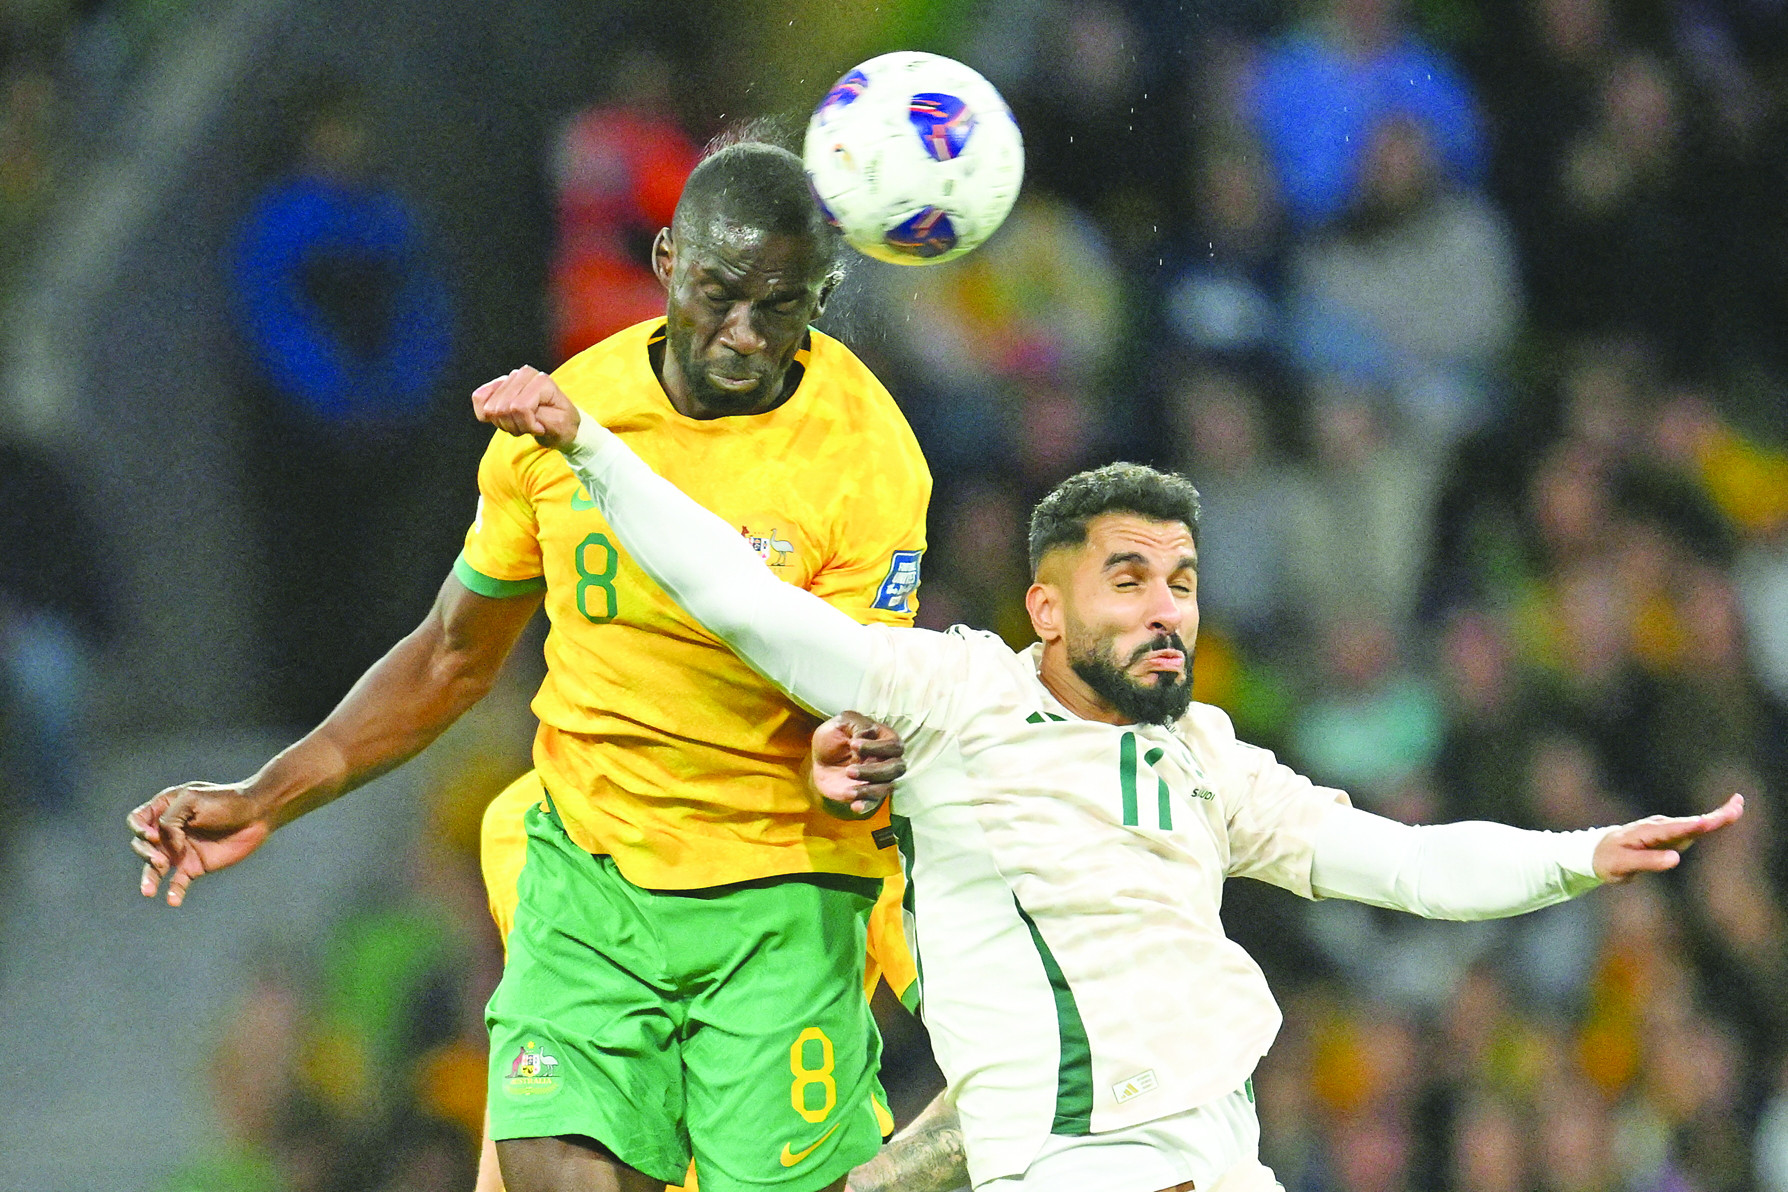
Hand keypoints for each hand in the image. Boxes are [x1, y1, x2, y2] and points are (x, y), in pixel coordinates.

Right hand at [127, 782, 278, 905]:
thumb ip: (170, 820)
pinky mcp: (193, 866)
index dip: (138, 829)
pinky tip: (173, 900)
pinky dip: (173, 892)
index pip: (137, 820)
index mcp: (165, 809)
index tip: (153, 836)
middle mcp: (168, 831)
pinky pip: (177, 882)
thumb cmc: (226, 801)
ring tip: (148, 891)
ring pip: (154, 868)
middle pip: (142, 845)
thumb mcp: (192, 800)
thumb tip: (167, 846)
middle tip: (159, 860)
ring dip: (149, 879)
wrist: (257, 815)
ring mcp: (180, 850)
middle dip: (145, 853)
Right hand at [472, 366, 581, 448]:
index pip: (520, 407)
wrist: (560, 424)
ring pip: (491, 409)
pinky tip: (502, 418)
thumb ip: (542, 417)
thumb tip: (518, 408)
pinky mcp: (496, 385)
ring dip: (505, 424)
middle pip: (503, 409)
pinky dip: (486, 415)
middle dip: (515, 426)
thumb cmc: (562, 425)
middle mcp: (524, 374)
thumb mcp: (560, 426)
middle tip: (529, 426)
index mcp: (542, 381)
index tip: (541, 428)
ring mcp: (508, 378)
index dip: (528, 425)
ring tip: (521, 422)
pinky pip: (478, 398)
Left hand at [809, 711, 904, 819]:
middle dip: (874, 771)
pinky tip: (855, 806)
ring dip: (869, 790)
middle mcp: (887, 760)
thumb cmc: (834, 736)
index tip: (853, 744)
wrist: (820, 758)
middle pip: (896, 768)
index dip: (877, 747)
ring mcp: (879, 779)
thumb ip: (857, 725)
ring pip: (887, 787)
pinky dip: (866, 805)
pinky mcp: (867, 794)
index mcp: (884, 739)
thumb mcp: (842, 723)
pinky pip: (874, 803)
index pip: (894, 745)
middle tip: (849, 770)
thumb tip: (866, 736)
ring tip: (848, 790)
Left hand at [1593, 793, 1743, 882]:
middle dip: (1715, 816)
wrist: (1596, 852)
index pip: (1675, 830)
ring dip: (1716, 816)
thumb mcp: (1624, 866)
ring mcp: (1665, 829)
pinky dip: (1709, 822)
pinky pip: (1691, 828)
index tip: (1710, 821)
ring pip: (1694, 823)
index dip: (1694, 826)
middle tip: (1737, 805)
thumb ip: (1649, 862)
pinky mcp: (1668, 834)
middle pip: (1691, 822)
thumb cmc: (1608, 860)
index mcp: (1648, 833)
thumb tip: (1675, 858)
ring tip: (1737, 807)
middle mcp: (1659, 826)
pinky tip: (1723, 817)